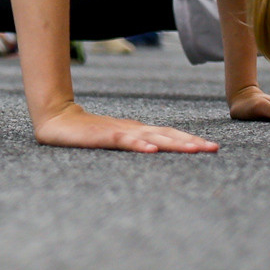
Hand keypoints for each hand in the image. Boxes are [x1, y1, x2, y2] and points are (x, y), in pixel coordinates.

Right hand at [33, 100, 216, 152]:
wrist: (56, 119)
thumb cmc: (88, 132)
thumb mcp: (117, 138)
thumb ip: (136, 142)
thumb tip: (159, 147)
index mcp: (138, 131)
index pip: (170, 134)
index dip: (191, 140)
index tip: (212, 147)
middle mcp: (133, 129)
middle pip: (167, 134)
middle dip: (191, 142)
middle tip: (213, 148)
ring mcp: (118, 131)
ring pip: (152, 136)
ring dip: (173, 143)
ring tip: (193, 149)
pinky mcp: (102, 136)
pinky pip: (124, 141)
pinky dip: (139, 144)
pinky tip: (151, 149)